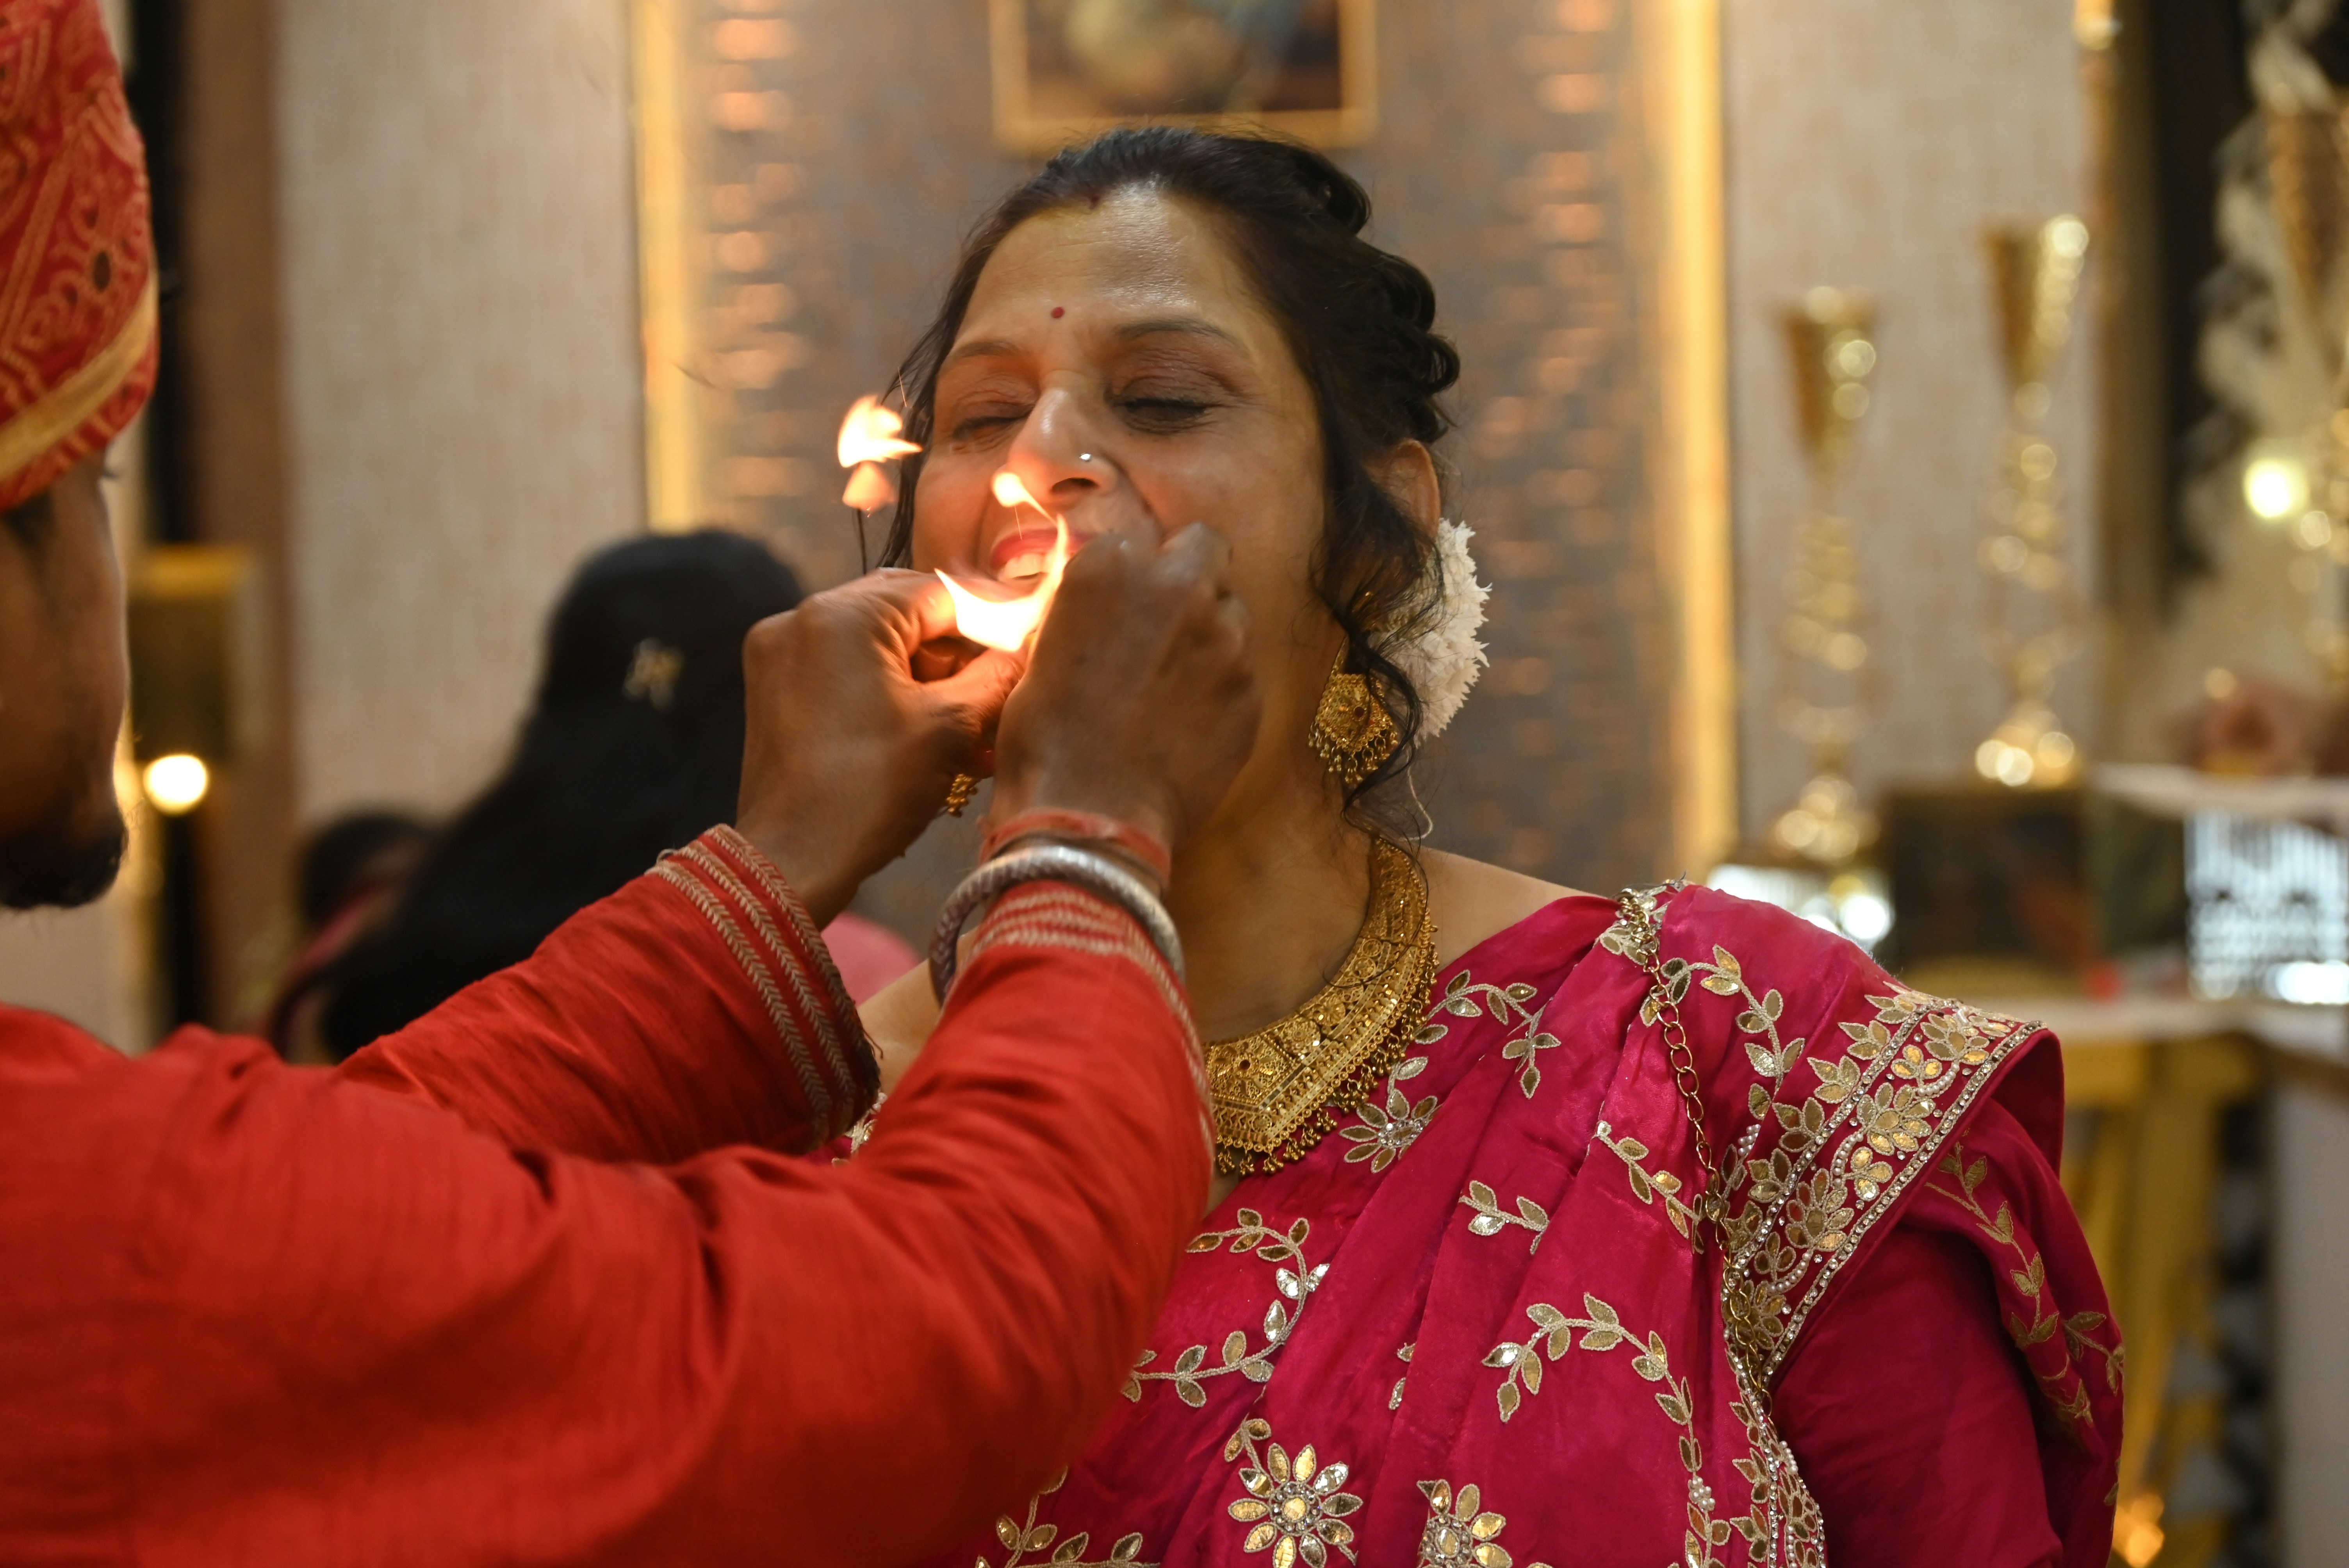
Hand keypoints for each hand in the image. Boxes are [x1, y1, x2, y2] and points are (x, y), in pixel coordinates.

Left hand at [736, 570, 1019, 922]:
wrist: (790, 862)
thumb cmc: (869, 792)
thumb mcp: (949, 728)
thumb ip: (996, 676)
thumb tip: (1029, 648)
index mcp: (842, 614)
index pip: (942, 593)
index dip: (995, 620)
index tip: (1030, 643)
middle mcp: (801, 618)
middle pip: (906, 613)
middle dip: (959, 652)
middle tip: (1000, 688)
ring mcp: (781, 653)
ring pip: (878, 644)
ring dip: (929, 678)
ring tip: (974, 727)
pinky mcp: (775, 688)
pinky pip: (846, 669)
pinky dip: (890, 691)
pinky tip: (930, 732)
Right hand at [992, 519, 1257, 860]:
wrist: (1088, 815)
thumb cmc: (1045, 739)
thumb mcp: (1043, 653)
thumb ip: (1086, 609)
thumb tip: (1107, 602)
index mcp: (1111, 566)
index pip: (1139, 540)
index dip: (1134, 574)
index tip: (1126, 604)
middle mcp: (1177, 587)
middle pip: (1205, 549)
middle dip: (1191, 573)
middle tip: (1169, 618)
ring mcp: (1224, 638)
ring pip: (1232, 612)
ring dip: (1211, 633)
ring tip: (1177, 683)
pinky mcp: (1252, 691)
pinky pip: (1243, 672)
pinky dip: (1222, 689)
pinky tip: (1190, 724)